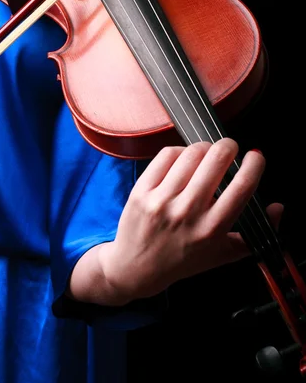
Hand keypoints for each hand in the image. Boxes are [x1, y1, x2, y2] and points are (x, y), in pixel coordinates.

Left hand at [100, 137, 282, 300]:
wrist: (136, 268)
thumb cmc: (182, 260)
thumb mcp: (223, 254)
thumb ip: (254, 234)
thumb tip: (278, 208)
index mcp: (212, 229)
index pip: (241, 187)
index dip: (254, 164)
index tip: (255, 156)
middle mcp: (188, 213)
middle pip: (216, 159)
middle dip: (228, 146)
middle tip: (230, 148)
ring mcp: (162, 200)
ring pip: (191, 153)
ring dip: (204, 147)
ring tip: (206, 154)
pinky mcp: (142, 190)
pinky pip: (166, 155)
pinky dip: (179, 151)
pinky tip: (183, 160)